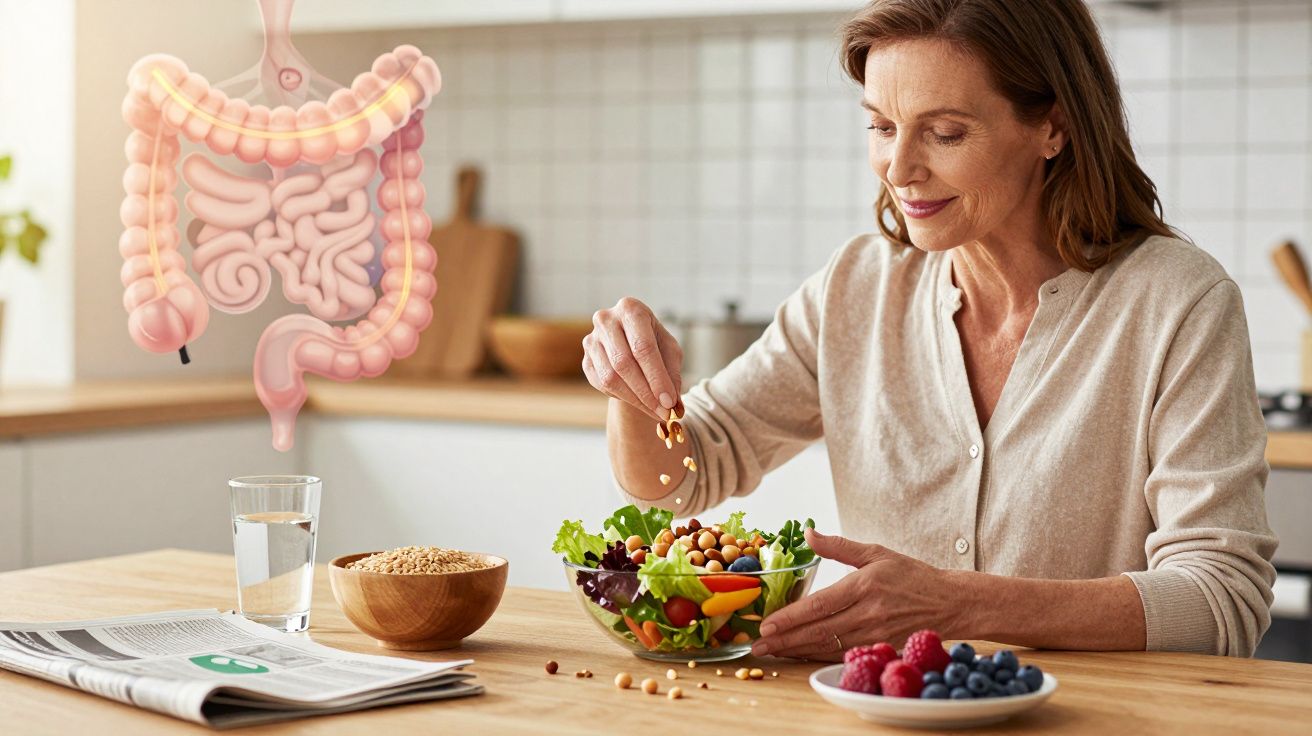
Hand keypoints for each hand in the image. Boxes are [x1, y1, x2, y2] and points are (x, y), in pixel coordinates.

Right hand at [583, 297, 683, 421]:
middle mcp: (606, 320)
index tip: (669, 402)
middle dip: (646, 393)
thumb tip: (674, 405)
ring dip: (635, 399)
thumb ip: (672, 374)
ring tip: (655, 411)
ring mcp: (592, 340)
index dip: (657, 377)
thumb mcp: (670, 352)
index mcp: (631, 309)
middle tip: (664, 413)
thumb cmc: (655, 343)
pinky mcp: (586, 360)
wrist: (632, 344)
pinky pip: (602, 385)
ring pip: (611, 377)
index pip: (643, 347)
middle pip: (624, 363)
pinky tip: (638, 401)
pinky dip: (622, 397)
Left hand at [752, 528, 957, 660]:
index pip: (820, 605)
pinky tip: (800, 654)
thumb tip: (808, 532)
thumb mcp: (876, 552)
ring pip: (828, 646)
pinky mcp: (881, 648)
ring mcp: (875, 634)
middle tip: (758, 645)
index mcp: (864, 586)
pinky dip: (818, 656)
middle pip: (818, 631)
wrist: (949, 602)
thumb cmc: (911, 575)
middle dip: (785, 640)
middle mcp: (868, 613)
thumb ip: (839, 545)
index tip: (767, 625)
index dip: (791, 617)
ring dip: (796, 650)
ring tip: (771, 652)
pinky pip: (843, 654)